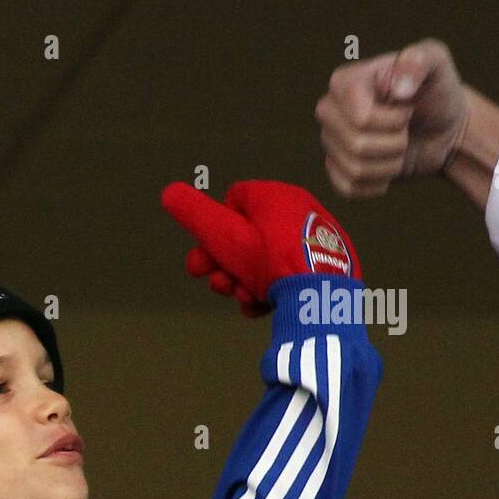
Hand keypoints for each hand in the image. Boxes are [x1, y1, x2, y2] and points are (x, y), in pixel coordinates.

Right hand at [162, 179, 361, 315]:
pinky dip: (271, 290)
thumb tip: (169, 192)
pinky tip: (260, 306)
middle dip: (224, 263)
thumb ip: (192, 213)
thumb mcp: (222, 235)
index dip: (214, 230)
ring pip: (267, 260)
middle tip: (216, 283)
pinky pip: (290, 275)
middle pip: (249, 236)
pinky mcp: (330, 268)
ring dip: (244, 281)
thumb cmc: (268, 259)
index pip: (233, 202)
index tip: (206, 254)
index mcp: (276, 195)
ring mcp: (317, 241)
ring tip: (241, 296)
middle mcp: (299, 211)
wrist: (321, 295)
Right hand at [315, 38, 469, 198]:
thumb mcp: (437, 63)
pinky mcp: (338, 168)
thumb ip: (420, 61)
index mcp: (345, 81)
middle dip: (394, 144)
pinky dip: (377, 185)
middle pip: (356, 145)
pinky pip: (348, 188)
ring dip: (390, 165)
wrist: (444, 128)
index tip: (408, 109)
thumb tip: (399, 89)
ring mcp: (331, 140)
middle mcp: (330, 110)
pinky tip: (388, 168)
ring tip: (400, 147)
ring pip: (355, 169)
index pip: (360, 117)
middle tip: (406, 130)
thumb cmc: (437, 91)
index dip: (392, 121)